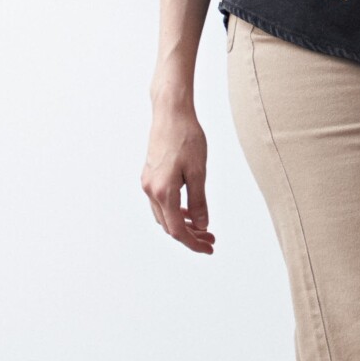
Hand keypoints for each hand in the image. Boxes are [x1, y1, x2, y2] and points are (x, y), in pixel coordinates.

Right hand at [142, 101, 215, 252]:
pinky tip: (190, 210)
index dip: (193, 243)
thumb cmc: (187, 138)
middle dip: (190, 236)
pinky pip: (161, 202)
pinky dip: (175, 211)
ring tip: (203, 227)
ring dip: (183, 224)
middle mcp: (151, 190)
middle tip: (211, 239)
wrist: (170, 113)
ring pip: (164, 215)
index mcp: (163, 191)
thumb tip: (202, 225)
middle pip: (169, 226)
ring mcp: (148, 183)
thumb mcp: (199, 172)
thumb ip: (199, 201)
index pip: (177, 229)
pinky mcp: (149, 175)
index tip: (209, 248)